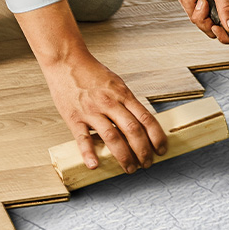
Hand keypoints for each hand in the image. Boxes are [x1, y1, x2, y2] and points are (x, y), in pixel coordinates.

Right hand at [42, 49, 167, 173]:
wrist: (66, 60)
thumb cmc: (91, 73)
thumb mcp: (116, 83)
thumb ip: (126, 102)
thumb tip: (140, 121)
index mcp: (122, 94)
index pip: (146, 119)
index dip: (156, 137)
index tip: (161, 149)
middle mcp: (110, 103)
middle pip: (133, 131)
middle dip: (143, 151)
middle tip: (147, 164)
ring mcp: (92, 111)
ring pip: (112, 137)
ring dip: (124, 156)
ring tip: (130, 169)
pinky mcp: (74, 117)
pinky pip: (82, 138)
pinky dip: (88, 153)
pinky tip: (94, 165)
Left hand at [175, 0, 228, 44]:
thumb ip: (226, 8)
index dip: (226, 35)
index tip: (215, 27)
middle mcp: (225, 4)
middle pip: (212, 27)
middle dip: (201, 16)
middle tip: (202, 1)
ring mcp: (211, 1)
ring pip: (197, 16)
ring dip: (190, 1)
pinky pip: (188, 5)